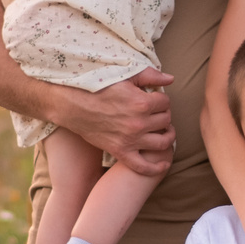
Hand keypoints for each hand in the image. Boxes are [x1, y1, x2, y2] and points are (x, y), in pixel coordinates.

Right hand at [57, 68, 174, 177]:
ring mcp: (131, 140)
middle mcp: (139, 123)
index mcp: (142, 103)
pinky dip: (156, 168)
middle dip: (163, 114)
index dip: (161, 99)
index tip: (154, 99)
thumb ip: (150, 76)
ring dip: (167, 136)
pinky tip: (164, 163)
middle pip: (166, 121)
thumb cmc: (98, 87)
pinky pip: (143, 166)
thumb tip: (171, 79)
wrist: (74, 105)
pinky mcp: (121, 152)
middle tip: (156, 112)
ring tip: (164, 131)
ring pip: (163, 142)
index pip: (166, 102)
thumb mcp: (124, 75)